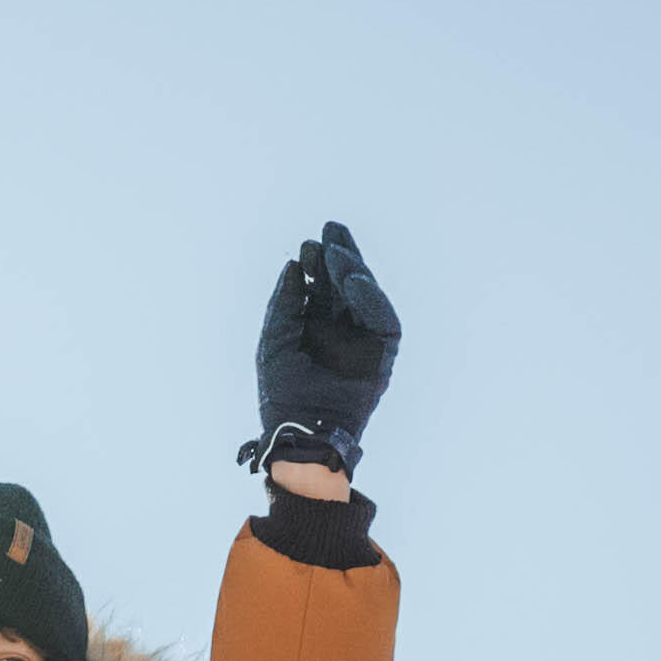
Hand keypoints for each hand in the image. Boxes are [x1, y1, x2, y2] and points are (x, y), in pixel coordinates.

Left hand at [246, 221, 398, 483]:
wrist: (298, 432)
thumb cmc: (282, 393)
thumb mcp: (275, 339)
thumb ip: (285, 303)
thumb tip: (294, 265)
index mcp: (316, 328)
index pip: (325, 287)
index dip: (321, 263)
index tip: (311, 242)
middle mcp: (342, 332)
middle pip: (348, 286)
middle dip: (342, 256)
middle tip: (332, 229)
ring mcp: (363, 344)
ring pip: (367, 298)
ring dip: (354, 273)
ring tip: (337, 254)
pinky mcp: (381, 358)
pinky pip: (384, 322)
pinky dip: (371, 300)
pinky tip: (354, 282)